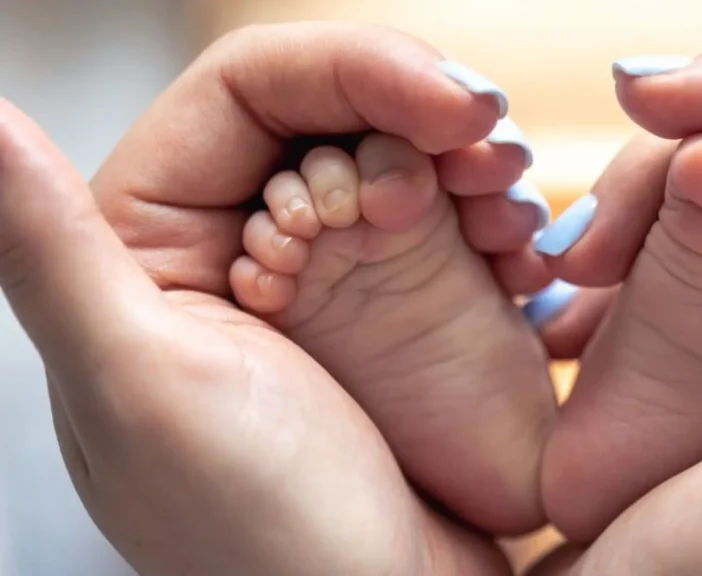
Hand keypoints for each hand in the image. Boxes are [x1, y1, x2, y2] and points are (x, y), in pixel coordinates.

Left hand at [0, 22, 541, 574]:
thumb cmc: (257, 538)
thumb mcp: (141, 388)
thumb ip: (49, 250)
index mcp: (155, 241)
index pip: (249, 90)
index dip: (356, 70)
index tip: (450, 102)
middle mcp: (240, 242)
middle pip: (337, 108)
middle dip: (427, 111)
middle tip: (496, 150)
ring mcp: (330, 270)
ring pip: (402, 153)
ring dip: (472, 161)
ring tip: (515, 212)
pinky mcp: (399, 301)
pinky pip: (451, 219)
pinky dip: (495, 216)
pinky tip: (521, 251)